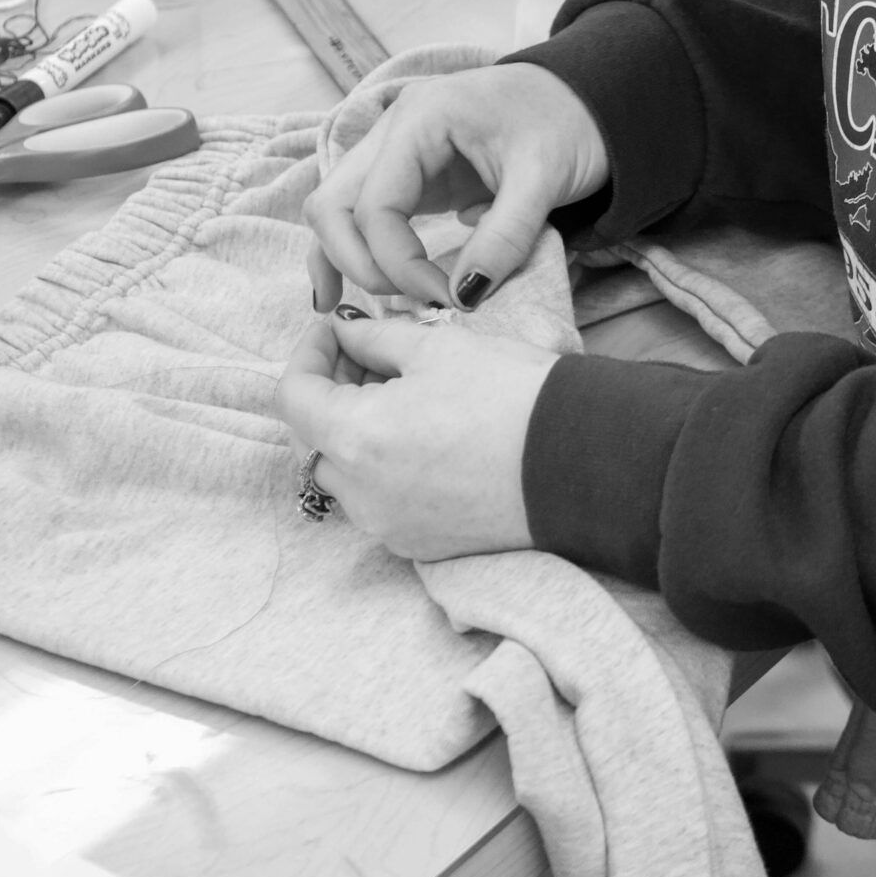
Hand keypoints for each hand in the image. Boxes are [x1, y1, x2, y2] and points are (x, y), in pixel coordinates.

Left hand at [274, 311, 549, 560]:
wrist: (583, 464)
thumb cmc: (511, 396)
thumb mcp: (437, 346)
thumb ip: (375, 337)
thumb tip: (345, 330)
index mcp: (354, 438)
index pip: (292, 396)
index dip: (308, 354)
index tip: (335, 330)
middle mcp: (361, 495)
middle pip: (314, 439)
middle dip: (332, 393)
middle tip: (368, 356)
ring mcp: (390, 527)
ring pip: (346, 475)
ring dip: (357, 433)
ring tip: (401, 395)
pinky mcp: (422, 546)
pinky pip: (381, 503)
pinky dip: (386, 469)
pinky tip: (425, 437)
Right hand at [303, 64, 609, 310]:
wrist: (589, 98)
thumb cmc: (568, 124)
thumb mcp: (544, 180)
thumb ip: (503, 238)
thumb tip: (462, 297)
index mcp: (420, 119)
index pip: (376, 206)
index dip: (400, 264)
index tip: (447, 298)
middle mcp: (392, 130)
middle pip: (333, 203)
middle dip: (357, 263)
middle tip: (407, 303)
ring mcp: (394, 150)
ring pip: (336, 208)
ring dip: (341, 257)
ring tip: (342, 308)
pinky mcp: (408, 173)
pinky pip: (359, 211)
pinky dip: (349, 247)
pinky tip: (335, 288)